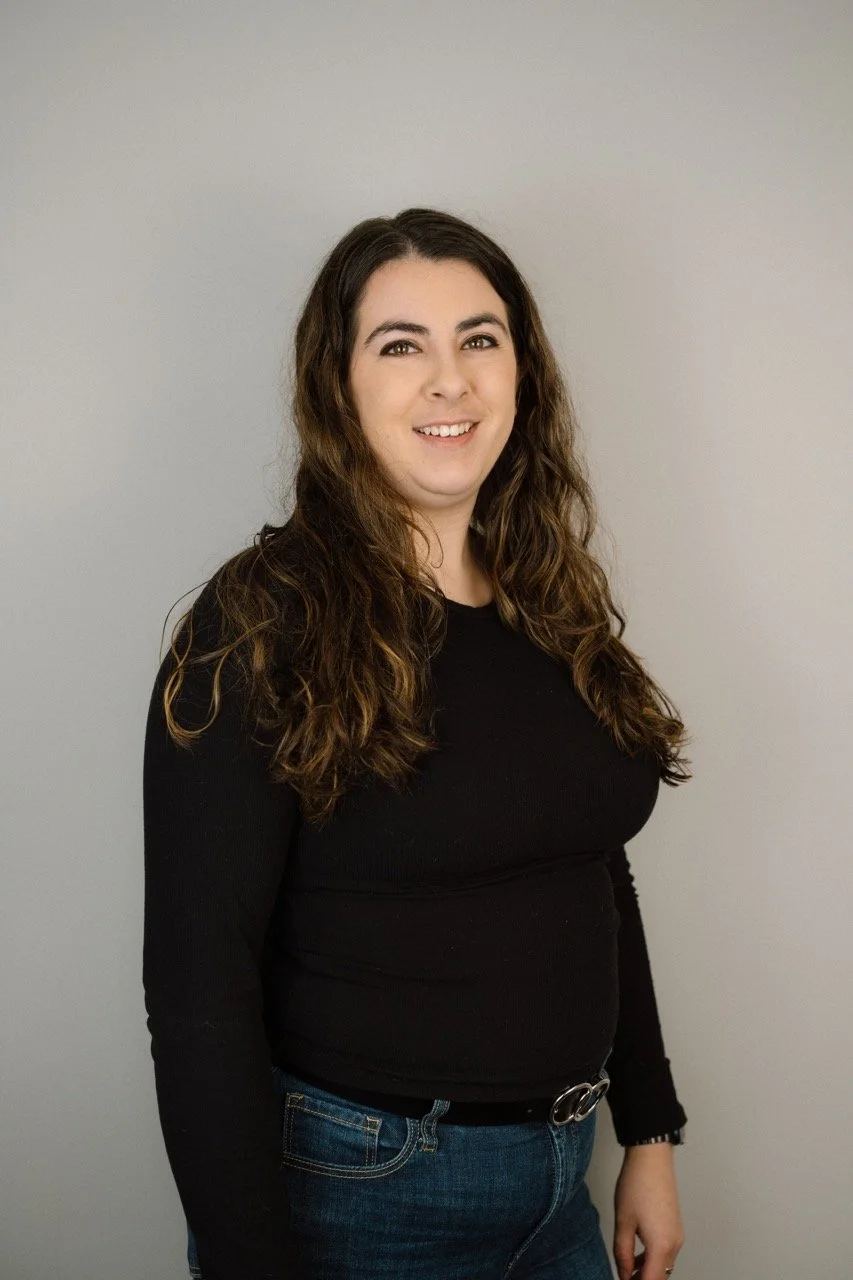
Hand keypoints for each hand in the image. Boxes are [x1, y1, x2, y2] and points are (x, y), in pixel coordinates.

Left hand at [613, 1143, 683, 1279]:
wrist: (652, 1158)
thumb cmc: (637, 1185)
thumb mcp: (623, 1222)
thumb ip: (623, 1253)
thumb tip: (624, 1274)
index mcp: (661, 1245)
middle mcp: (674, 1243)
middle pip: (660, 1275)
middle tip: (624, 1278)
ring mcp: (677, 1234)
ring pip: (663, 1264)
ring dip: (648, 1271)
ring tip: (627, 1271)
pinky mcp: (675, 1226)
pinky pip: (666, 1251)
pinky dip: (653, 1259)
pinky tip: (637, 1255)